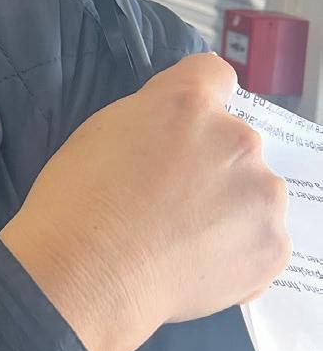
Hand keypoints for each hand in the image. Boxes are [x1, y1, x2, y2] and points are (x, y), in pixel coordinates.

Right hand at [0, 53, 289, 350]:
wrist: (86, 277)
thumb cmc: (76, 202)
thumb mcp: (100, 132)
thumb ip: (151, 119)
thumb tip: (173, 134)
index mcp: (189, 104)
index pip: (214, 73)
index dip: (196, 99)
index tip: (178, 128)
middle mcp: (238, 141)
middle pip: (236, 141)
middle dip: (210, 163)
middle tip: (168, 199)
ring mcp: (263, 197)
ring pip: (253, 192)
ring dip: (229, 207)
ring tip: (181, 240)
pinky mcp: (275, 247)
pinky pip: (261, 239)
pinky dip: (235, 250)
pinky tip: (194, 263)